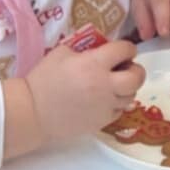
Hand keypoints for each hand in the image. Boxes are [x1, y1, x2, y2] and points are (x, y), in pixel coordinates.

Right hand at [20, 38, 144, 146]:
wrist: (32, 111)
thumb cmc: (43, 79)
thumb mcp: (61, 53)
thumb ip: (85, 50)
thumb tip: (100, 51)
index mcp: (94, 63)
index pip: (125, 50)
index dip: (127, 48)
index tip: (123, 51)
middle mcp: (105, 85)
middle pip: (137, 77)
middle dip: (136, 70)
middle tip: (127, 69)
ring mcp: (105, 106)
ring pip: (131, 96)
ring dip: (127, 88)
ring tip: (115, 86)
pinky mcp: (101, 121)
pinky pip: (119, 111)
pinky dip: (117, 104)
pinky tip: (105, 100)